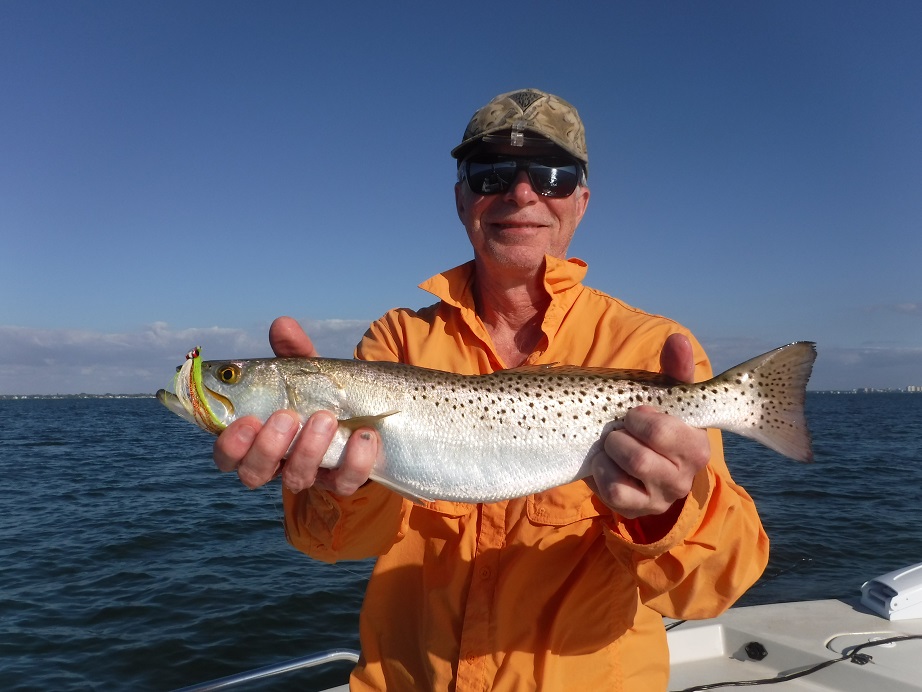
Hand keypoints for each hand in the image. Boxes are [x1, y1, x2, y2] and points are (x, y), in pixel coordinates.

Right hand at [212, 316, 378, 494]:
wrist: (369, 414)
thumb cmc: (323, 392)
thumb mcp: (308, 370)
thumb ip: (293, 351)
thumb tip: (282, 324)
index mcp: (257, 436)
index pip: (227, 453)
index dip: (229, 444)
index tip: (245, 420)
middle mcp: (278, 462)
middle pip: (253, 473)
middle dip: (267, 447)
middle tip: (286, 416)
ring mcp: (311, 474)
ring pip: (296, 480)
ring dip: (308, 449)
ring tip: (325, 417)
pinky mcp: (344, 481)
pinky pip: (344, 482)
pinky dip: (356, 459)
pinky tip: (364, 434)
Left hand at [589, 333, 710, 519]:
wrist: (640, 467)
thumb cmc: (656, 425)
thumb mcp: (665, 397)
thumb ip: (674, 369)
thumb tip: (678, 339)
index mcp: (697, 445)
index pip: (670, 431)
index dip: (645, 419)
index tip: (636, 411)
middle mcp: (685, 476)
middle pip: (641, 453)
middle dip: (622, 434)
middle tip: (620, 427)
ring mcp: (661, 497)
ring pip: (626, 470)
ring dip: (610, 450)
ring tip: (612, 443)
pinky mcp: (637, 510)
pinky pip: (613, 491)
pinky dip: (602, 472)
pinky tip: (604, 463)